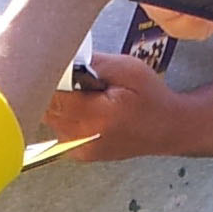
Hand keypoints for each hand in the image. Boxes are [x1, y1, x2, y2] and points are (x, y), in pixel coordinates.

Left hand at [45, 50, 212, 160]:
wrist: (167, 128)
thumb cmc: (150, 97)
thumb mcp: (127, 69)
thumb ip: (92, 63)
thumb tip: (63, 57)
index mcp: (97, 117)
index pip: (52, 97)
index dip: (49, 78)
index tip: (54, 64)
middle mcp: (84, 139)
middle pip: (45, 109)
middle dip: (52, 88)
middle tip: (70, 76)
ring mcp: (79, 149)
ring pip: (48, 119)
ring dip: (57, 102)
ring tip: (80, 93)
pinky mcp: (78, 153)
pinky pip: (57, 128)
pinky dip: (64, 114)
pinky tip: (82, 107)